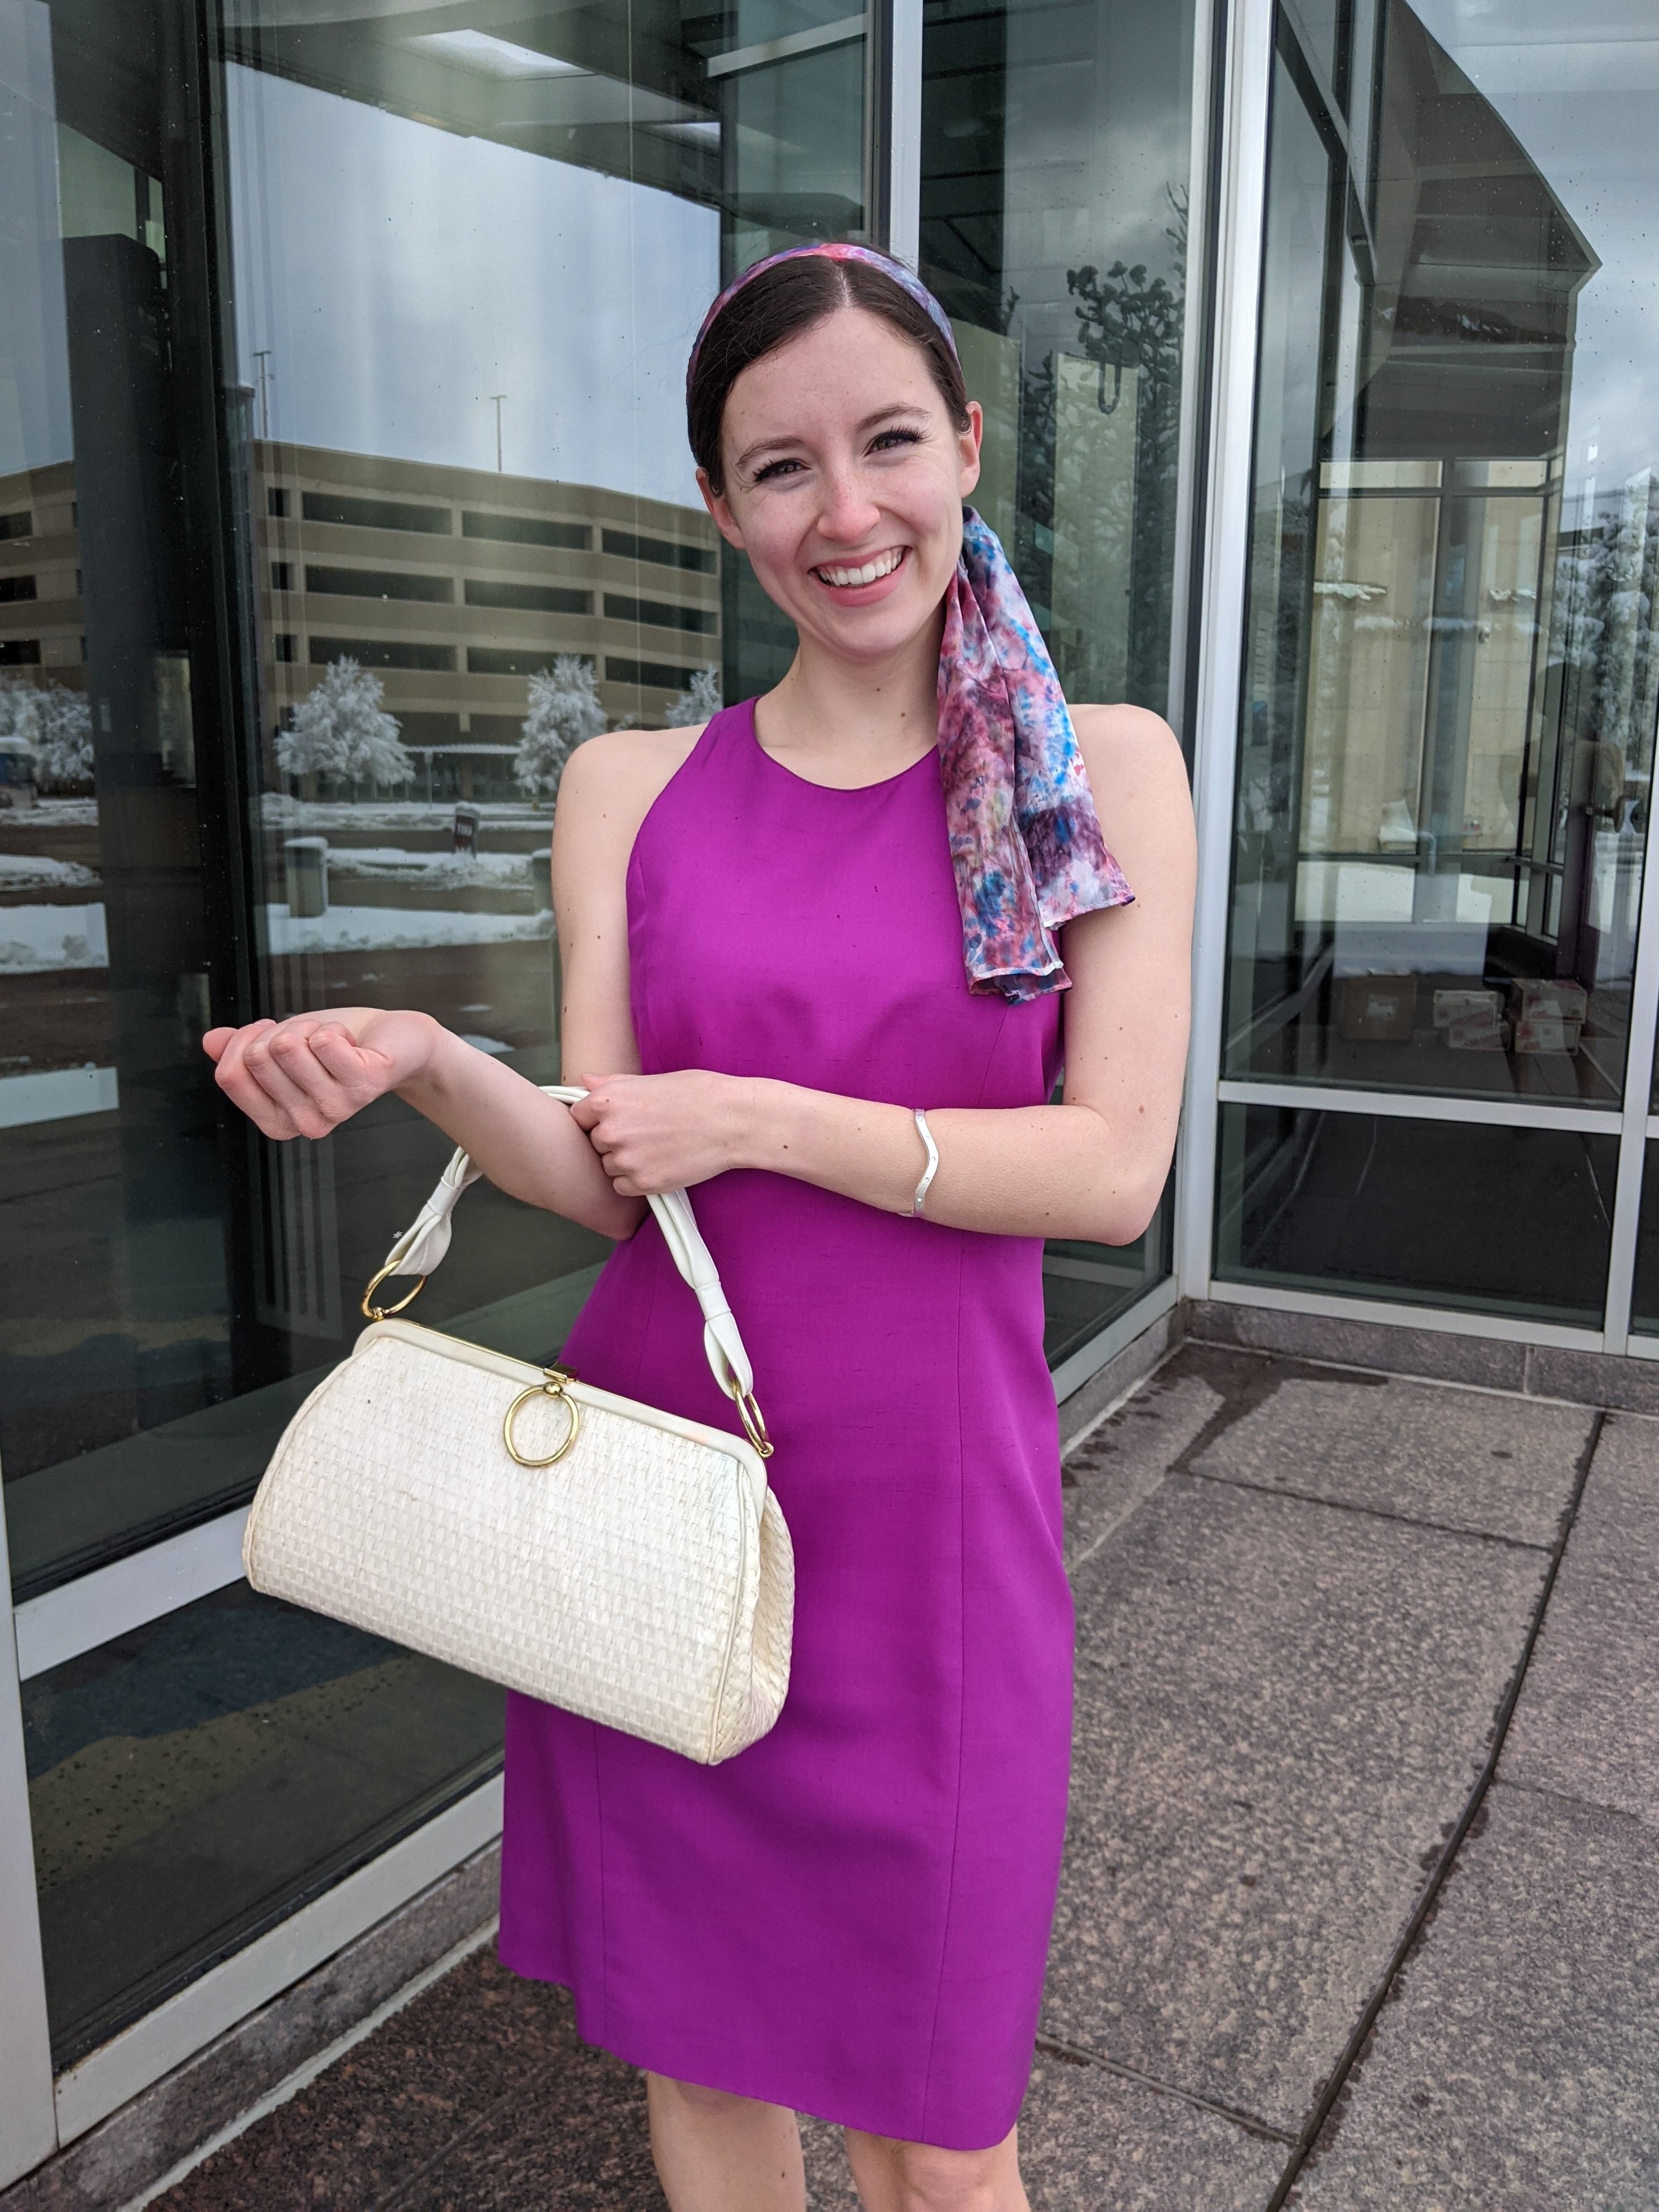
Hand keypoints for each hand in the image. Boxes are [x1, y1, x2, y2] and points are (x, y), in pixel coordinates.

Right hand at [203, 1009, 439, 1140]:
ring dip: (309, 1028)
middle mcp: (305, 1123)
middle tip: (310, 1041)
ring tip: (332, 1043)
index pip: (229, 1075)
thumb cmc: (338, 1047)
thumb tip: (210, 1041)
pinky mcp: (363, 1085)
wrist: (395, 1041)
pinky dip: (334, 1028)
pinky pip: (323, 1041)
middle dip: (279, 1032)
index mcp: (277, 1122)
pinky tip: (352, 1044)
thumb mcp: (280, 1046)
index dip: (244, 1042)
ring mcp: (335, 1108)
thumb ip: (240, 1049)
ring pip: (287, 1046)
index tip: (272, 1038)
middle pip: (257, 1056)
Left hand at [568, 1070, 753, 1195]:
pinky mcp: (643, 1183)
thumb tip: (585, 1081)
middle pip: (594, 1143)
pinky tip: (659, 1163)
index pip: (578, 1117)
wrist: (731, 1121)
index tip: (619, 1120)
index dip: (597, 1119)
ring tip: (657, 1147)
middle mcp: (610, 1130)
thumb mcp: (651, 1079)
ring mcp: (625, 1159)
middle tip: (646, 1132)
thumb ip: (612, 1084)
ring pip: (609, 1166)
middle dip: (614, 1140)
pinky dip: (636, 1180)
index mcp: (607, 1100)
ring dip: (625, 1161)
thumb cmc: (698, 1094)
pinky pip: (622, 1187)